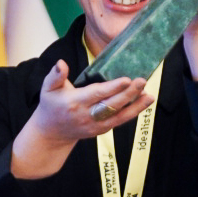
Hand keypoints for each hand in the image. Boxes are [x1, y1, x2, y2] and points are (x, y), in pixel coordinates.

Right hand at [10, 60, 152, 178]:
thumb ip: (55, 76)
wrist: (52, 133)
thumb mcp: (48, 89)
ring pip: (119, 116)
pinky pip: (120, 121)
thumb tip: (61, 63)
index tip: (126, 79)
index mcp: (75, 102)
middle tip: (142, 81)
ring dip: (136, 106)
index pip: (96, 94)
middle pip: (111, 105)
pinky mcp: (102, 130)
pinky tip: (144, 102)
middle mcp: (87, 115)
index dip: (112, 88)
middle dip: (128, 94)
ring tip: (150, 96)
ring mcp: (96, 125)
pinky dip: (133, 112)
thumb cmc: (51, 105)